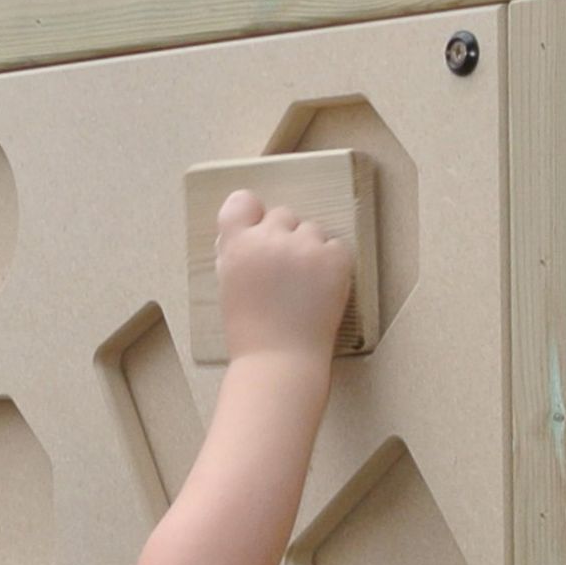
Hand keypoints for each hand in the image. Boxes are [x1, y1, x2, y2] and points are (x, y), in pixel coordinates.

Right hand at [213, 188, 353, 363]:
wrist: (279, 361)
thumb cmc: (251, 332)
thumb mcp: (229, 285)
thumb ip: (237, 253)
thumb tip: (251, 231)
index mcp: (237, 244)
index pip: (242, 202)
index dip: (252, 215)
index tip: (258, 231)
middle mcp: (269, 238)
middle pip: (283, 215)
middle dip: (285, 237)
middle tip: (286, 273)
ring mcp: (304, 247)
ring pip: (312, 230)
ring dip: (310, 249)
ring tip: (305, 285)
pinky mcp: (334, 259)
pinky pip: (336, 247)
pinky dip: (333, 264)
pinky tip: (322, 290)